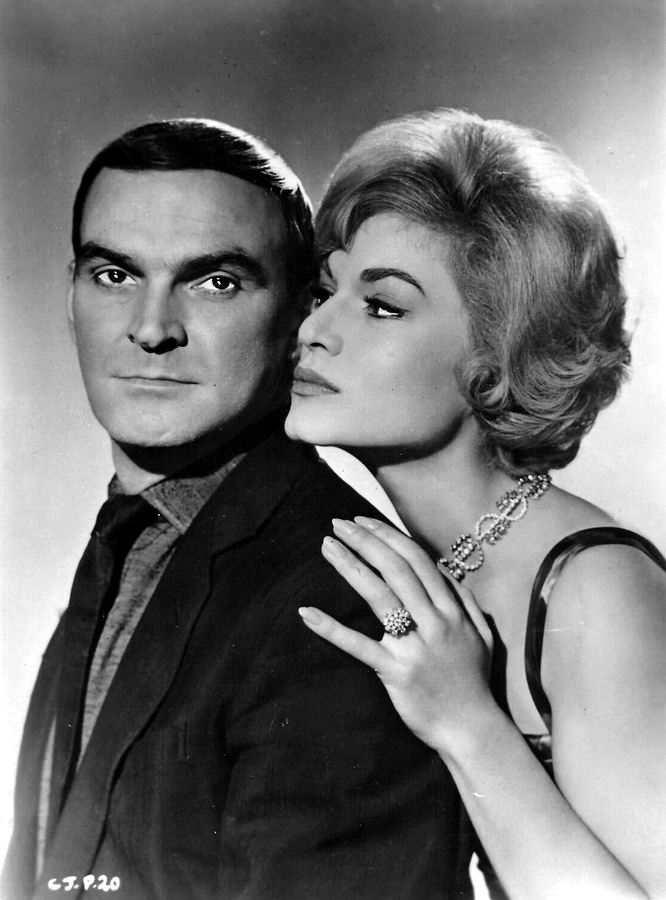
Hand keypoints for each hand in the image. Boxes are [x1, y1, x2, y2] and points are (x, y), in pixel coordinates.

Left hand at [299, 516, 495, 757]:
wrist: (472, 729)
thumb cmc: (473, 681)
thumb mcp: (481, 634)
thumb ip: (464, 599)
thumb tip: (443, 568)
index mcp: (452, 610)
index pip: (417, 560)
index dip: (389, 536)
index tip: (363, 521)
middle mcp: (435, 622)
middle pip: (396, 569)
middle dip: (366, 541)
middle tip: (338, 524)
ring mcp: (415, 647)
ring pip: (379, 596)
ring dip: (351, 567)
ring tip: (327, 546)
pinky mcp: (395, 672)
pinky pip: (359, 646)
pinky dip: (331, 629)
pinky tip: (307, 612)